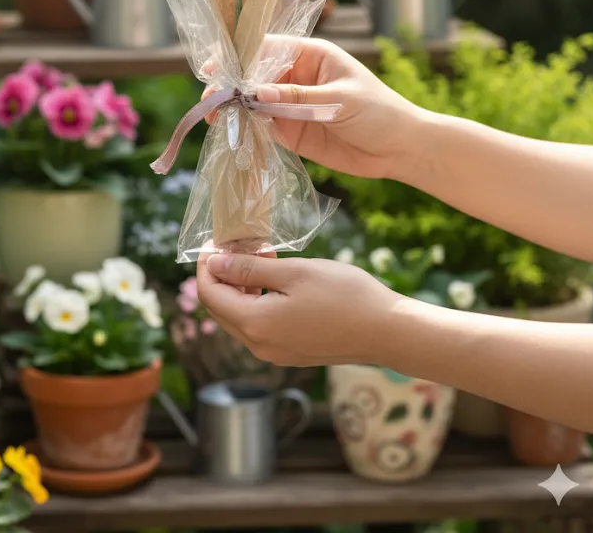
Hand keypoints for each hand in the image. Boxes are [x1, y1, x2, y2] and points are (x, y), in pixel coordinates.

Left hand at [197, 252, 398, 367]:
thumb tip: (214, 263)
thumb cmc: (343, 295)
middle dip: (222, 273)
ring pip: (239, 316)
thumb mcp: (293, 272)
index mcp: (255, 324)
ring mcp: (274, 352)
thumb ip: (249, 268)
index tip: (216, 240)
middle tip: (241, 244)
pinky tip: (276, 279)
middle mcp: (258, 345)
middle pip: (220, 307)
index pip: (209, 294)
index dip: (206, 265)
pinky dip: (257, 299)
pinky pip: (258, 325)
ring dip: (241, 285)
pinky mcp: (289, 352)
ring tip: (264, 255)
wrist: (386, 330)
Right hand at [226, 37, 424, 179]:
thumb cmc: (379, 112)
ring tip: (214, 116)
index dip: (239, 56)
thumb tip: (256, 93)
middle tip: (211, 98)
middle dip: (231, 84)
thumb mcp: (339, 100)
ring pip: (253, 102)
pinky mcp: (292, 131)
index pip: (267, 49)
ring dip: (233, 108)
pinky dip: (246, 129)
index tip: (216, 68)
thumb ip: (297, 98)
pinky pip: (263, 127)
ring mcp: (292, 105)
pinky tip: (230, 132)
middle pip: (253, 75)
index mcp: (310, 55)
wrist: (400, 149)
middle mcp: (296, 77)